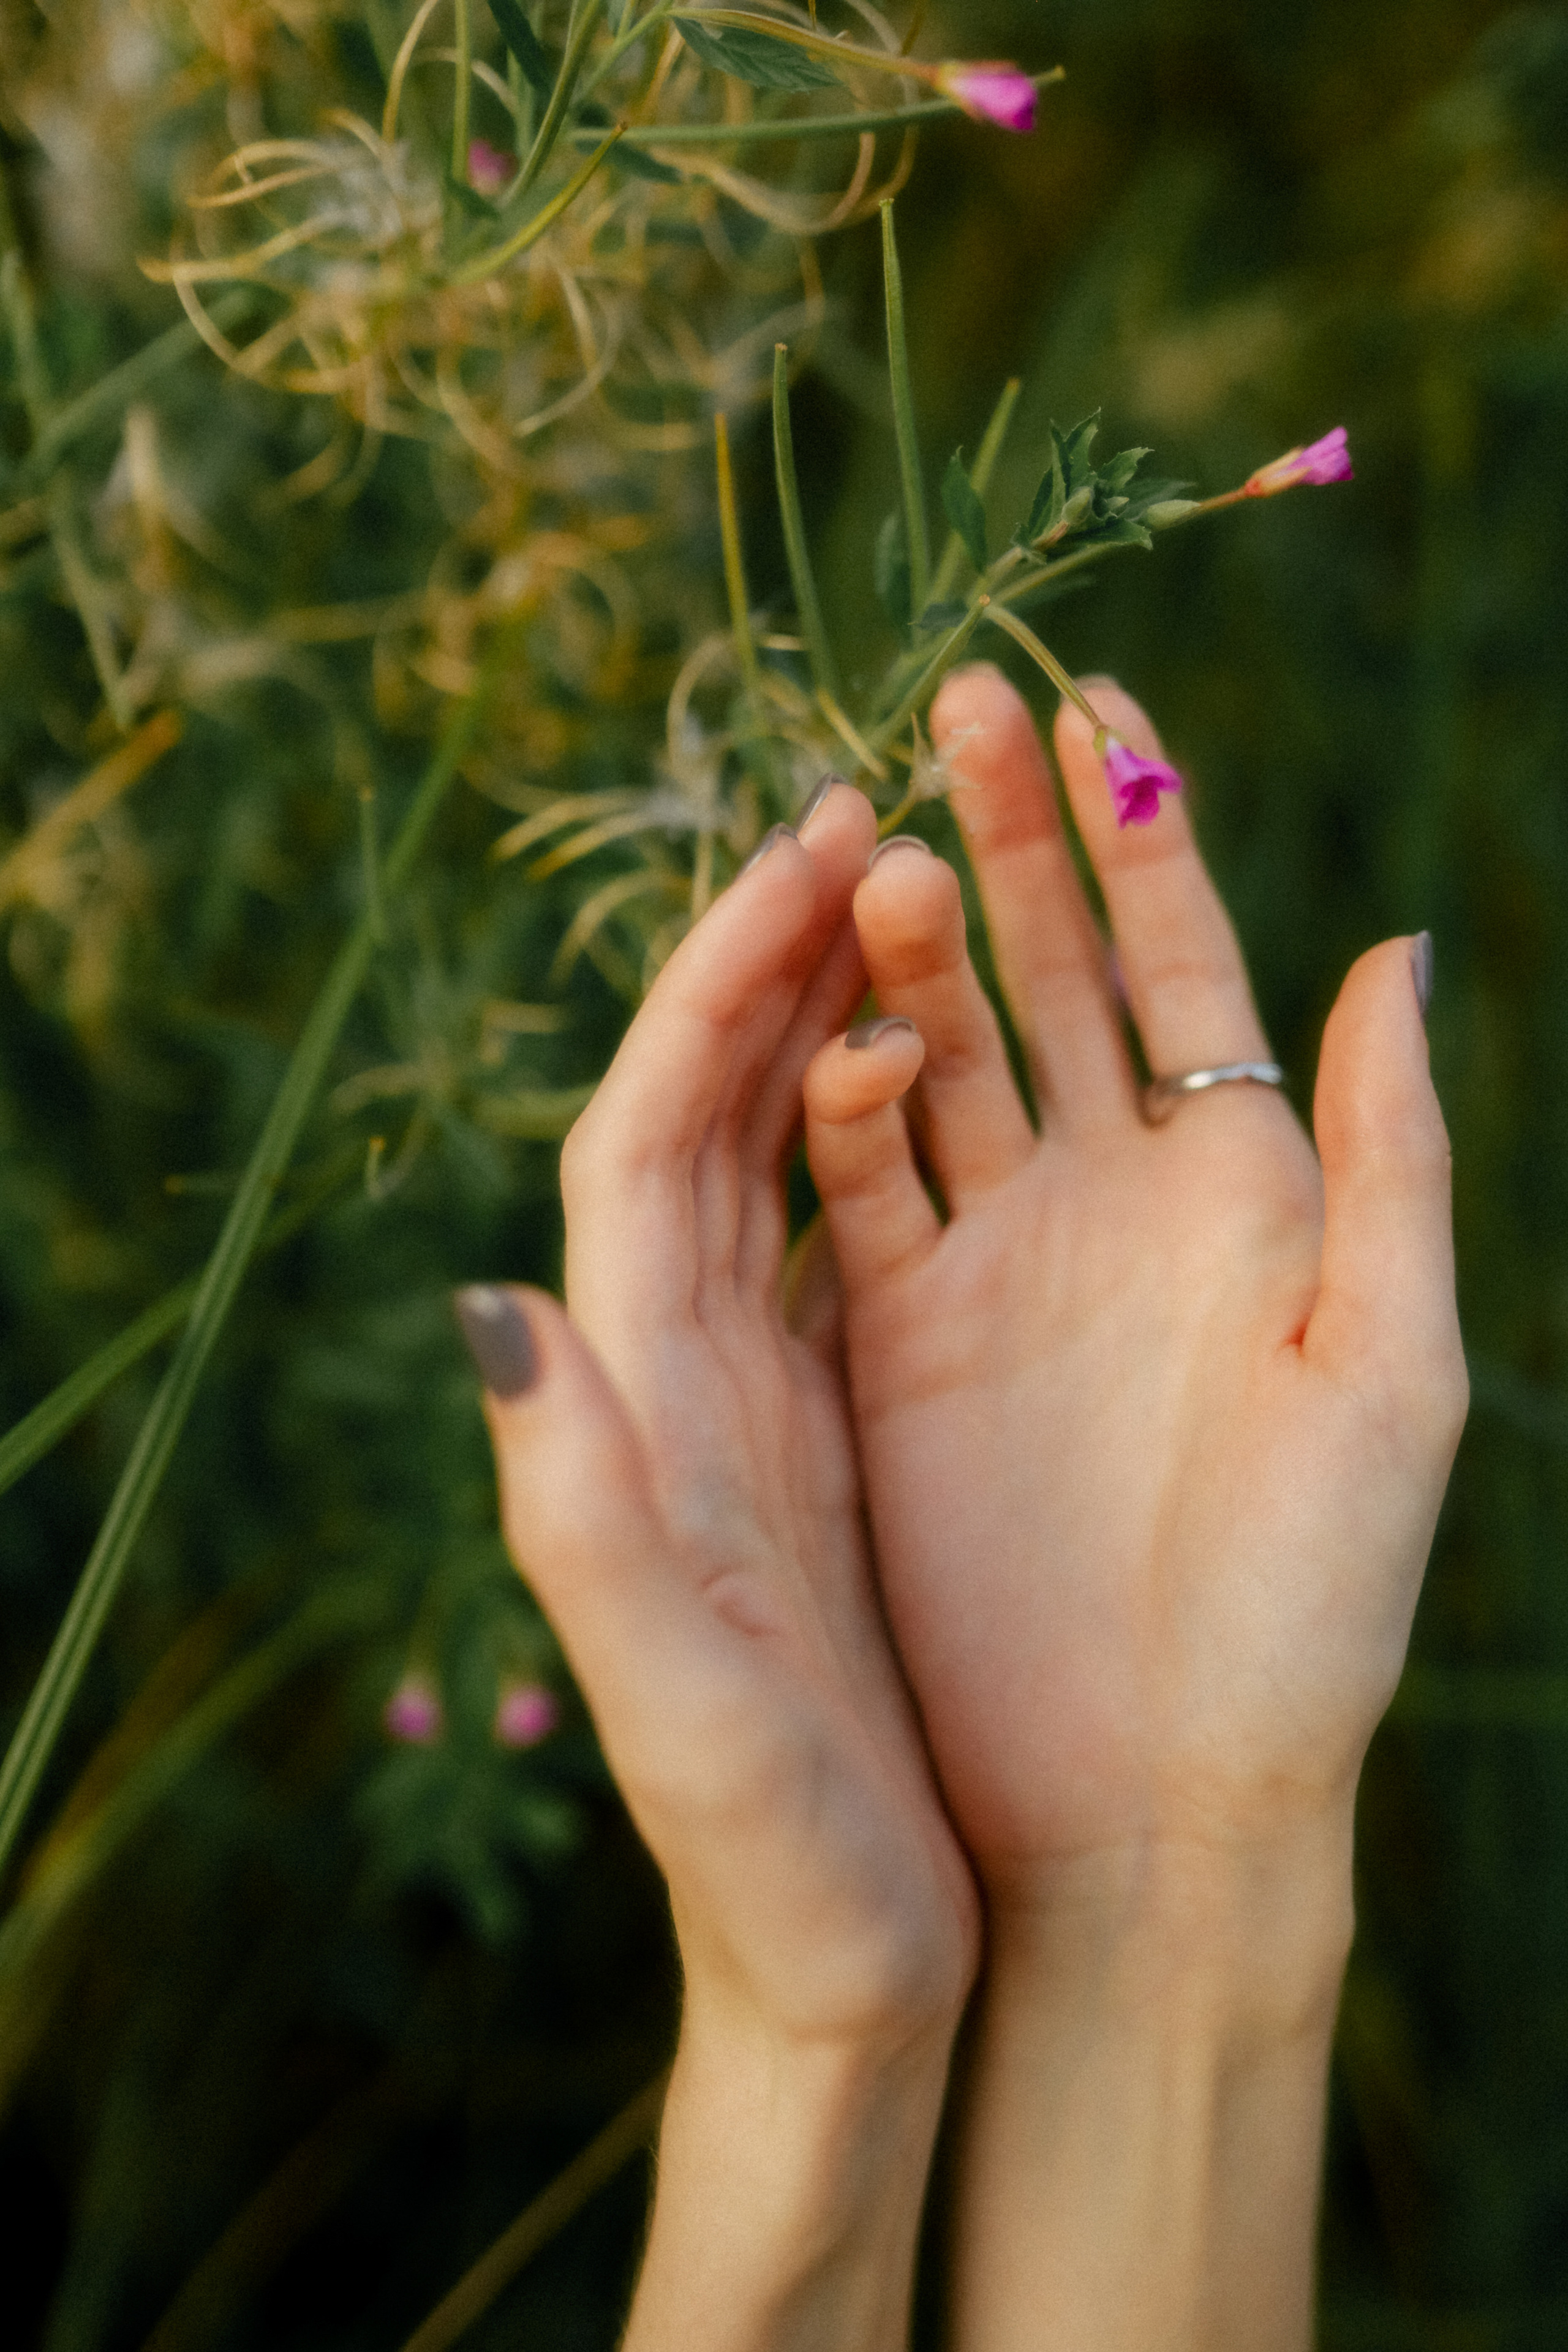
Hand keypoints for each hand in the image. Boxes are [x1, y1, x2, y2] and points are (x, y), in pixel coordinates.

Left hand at [460, 783, 976, 2349]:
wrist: (831, 1970)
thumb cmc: (767, 1850)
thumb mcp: (677, 1686)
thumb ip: (578, 1507)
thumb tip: (488, 1303)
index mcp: (639, 1398)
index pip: (649, 1134)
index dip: (714, 983)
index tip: (811, 851)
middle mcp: (674, 1374)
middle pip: (697, 1111)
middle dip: (763, 957)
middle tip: (858, 818)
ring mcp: (746, 1398)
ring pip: (765, 1158)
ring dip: (815, 1021)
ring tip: (893, 900)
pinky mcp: (817, 1437)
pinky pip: (831, 1239)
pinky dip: (869, 1136)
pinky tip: (928, 1082)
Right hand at [804, 666, 1465, 1910]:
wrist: (1164, 1793)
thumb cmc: (1313, 1602)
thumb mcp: (1395, 1369)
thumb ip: (1393, 1156)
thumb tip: (1397, 946)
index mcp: (1245, 1188)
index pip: (1181, 965)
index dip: (1141, 833)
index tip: (1095, 699)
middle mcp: (1112, 1200)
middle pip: (1052, 974)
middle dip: (1008, 838)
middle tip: (958, 705)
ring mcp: (997, 1259)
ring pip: (944, 1054)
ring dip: (917, 947)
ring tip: (886, 846)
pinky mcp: (899, 1334)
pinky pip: (862, 1182)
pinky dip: (848, 1102)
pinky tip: (844, 1033)